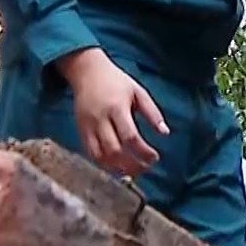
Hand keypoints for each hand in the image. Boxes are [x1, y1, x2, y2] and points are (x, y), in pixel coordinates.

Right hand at [57, 49, 167, 177]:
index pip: (130, 136)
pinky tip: (116, 167)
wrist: (87, 72)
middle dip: (131, 164)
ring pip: (100, 155)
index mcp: (117, 108)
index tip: (154, 158)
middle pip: (114, 150)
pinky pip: (90, 153)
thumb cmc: (116, 81)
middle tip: (145, 168)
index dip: (143, 151)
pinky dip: (103, 164)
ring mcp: (88, 126)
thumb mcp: (139, 92)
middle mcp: (100, 119)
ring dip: (117, 168)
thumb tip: (165, 133)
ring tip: (132, 172)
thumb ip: (152, 112)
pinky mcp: (80, 130)